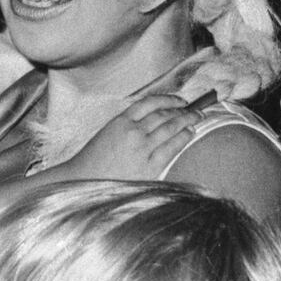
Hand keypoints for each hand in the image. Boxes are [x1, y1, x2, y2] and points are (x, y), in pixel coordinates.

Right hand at [51, 94, 199, 180]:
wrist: (84, 182)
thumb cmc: (93, 161)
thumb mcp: (108, 134)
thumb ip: (128, 125)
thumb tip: (155, 120)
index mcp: (120, 121)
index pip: (150, 103)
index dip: (168, 99)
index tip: (179, 100)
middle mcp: (133, 132)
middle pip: (164, 115)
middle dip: (183, 111)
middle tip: (195, 109)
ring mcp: (142, 149)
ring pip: (170, 129)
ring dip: (186, 122)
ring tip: (196, 119)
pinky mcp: (149, 166)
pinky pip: (171, 148)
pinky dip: (183, 139)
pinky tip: (189, 134)